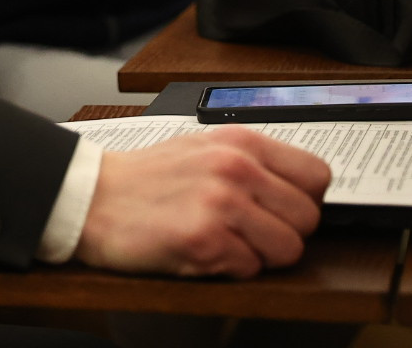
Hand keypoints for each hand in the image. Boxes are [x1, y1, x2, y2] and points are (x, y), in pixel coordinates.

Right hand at [74, 128, 329, 277]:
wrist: (93, 196)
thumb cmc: (145, 177)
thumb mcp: (203, 148)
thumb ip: (250, 161)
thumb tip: (295, 187)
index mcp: (240, 141)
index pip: (317, 175)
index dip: (303, 199)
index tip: (282, 209)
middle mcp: (236, 167)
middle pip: (308, 218)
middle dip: (284, 233)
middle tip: (250, 232)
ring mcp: (221, 203)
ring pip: (288, 249)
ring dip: (260, 255)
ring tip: (227, 243)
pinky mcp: (205, 239)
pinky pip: (251, 269)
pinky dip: (230, 268)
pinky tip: (203, 250)